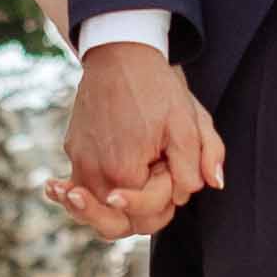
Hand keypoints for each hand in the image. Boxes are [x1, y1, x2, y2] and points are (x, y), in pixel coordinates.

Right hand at [62, 41, 224, 237]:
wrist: (119, 51)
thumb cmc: (156, 86)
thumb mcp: (187, 121)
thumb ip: (201, 159)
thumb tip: (212, 184)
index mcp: (123, 170)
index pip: (147, 213)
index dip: (167, 198)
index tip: (171, 169)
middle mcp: (93, 171)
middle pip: (112, 225)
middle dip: (139, 215)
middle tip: (157, 199)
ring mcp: (79, 160)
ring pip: (91, 208)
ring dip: (104, 213)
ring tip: (109, 206)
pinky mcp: (73, 148)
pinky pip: (79, 184)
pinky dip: (80, 195)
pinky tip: (64, 192)